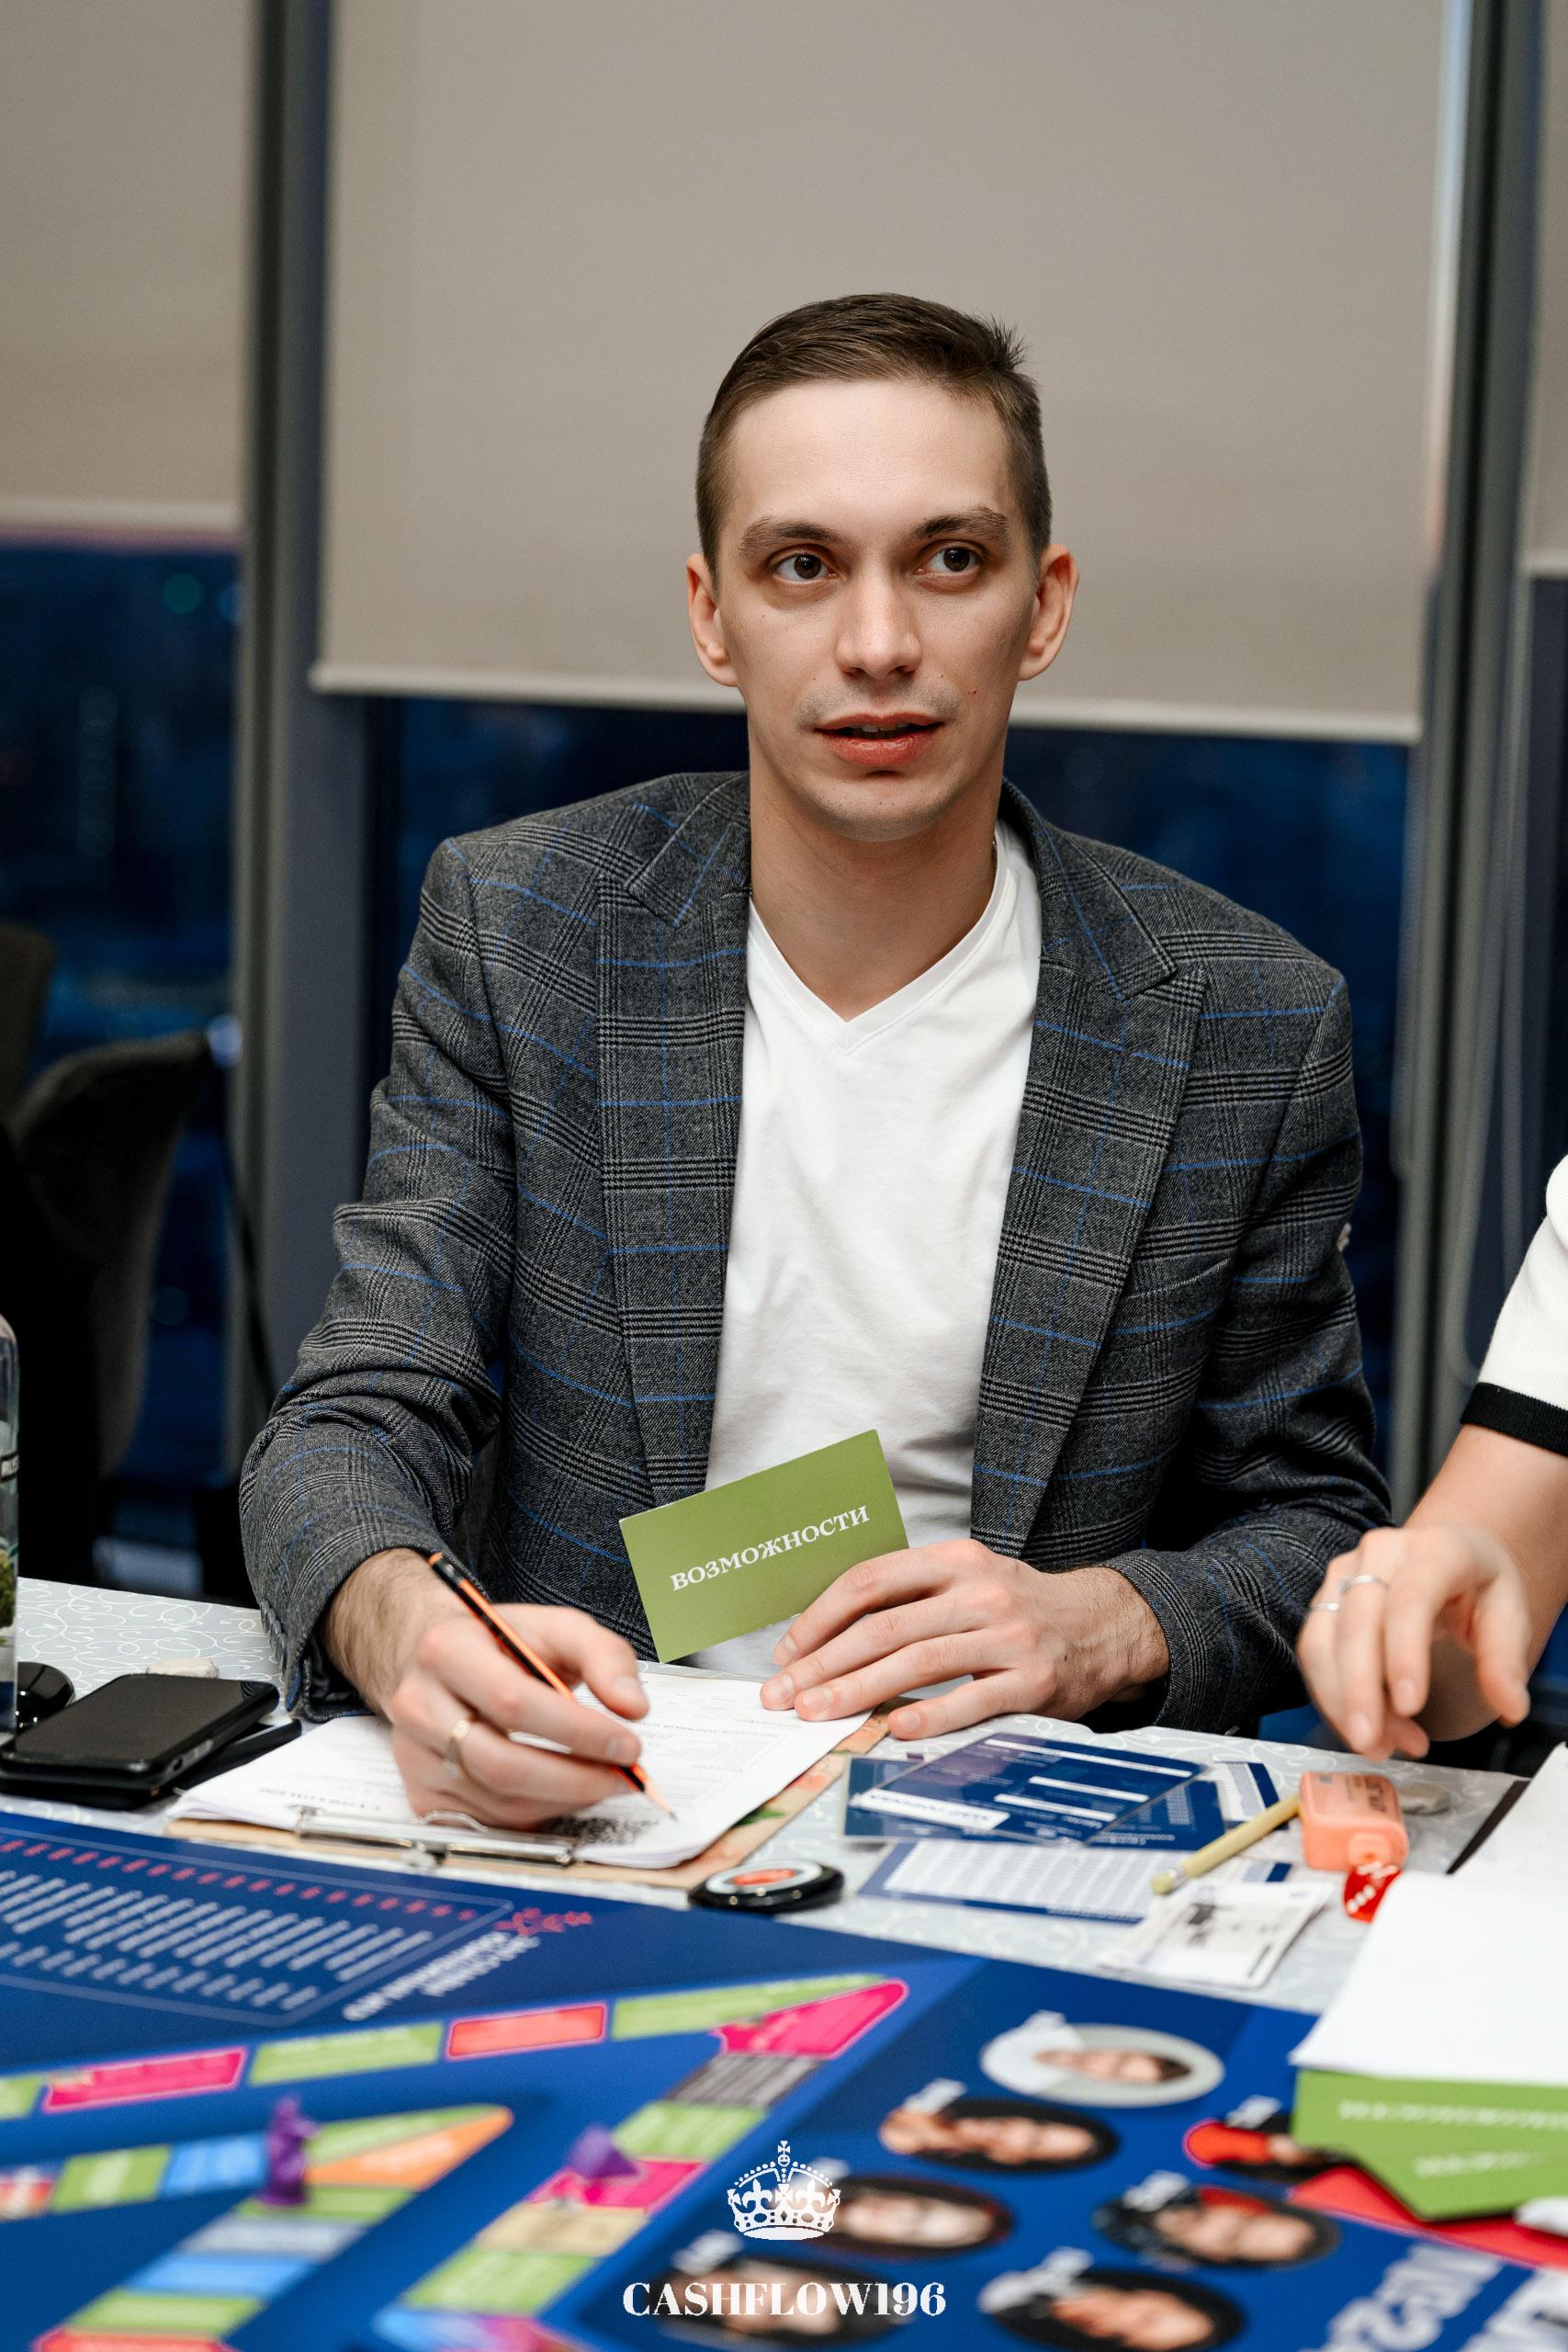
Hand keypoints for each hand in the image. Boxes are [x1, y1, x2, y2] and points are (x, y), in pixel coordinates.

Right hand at [326, 1550, 648, 1827]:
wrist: (439, 1661)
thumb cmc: (501, 1645)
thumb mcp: (558, 1628)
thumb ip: (605, 1657)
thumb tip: (633, 1706)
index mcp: (448, 1650)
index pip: (513, 1701)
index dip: (577, 1731)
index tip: (627, 1744)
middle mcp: (418, 1705)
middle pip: (501, 1763)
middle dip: (575, 1779)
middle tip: (623, 1776)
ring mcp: (413, 1756)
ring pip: (497, 1801)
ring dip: (563, 1801)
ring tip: (602, 1782)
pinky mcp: (420, 1794)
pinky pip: (487, 1822)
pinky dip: (537, 1814)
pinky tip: (564, 1793)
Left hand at [757, 1541, 1168, 1738]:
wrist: (1103, 1625)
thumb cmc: (1018, 1608)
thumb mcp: (968, 1579)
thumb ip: (909, 1599)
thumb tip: (826, 1639)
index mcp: (955, 1560)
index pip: (872, 1581)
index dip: (822, 1617)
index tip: (788, 1652)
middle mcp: (981, 1592)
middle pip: (886, 1626)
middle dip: (825, 1663)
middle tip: (785, 1694)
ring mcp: (1009, 1636)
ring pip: (919, 1662)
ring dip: (858, 1690)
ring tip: (818, 1713)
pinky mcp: (1033, 1681)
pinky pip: (972, 1700)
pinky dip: (929, 1715)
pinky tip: (893, 1728)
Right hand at [1297, 1524, 1532, 1760]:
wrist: (1448, 1554)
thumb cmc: (1477, 1584)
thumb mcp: (1510, 1612)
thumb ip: (1506, 1659)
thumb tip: (1509, 1707)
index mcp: (1436, 1549)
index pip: (1411, 1598)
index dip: (1404, 1653)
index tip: (1409, 1706)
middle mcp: (1381, 1553)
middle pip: (1357, 1621)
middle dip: (1359, 1689)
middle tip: (1374, 1743)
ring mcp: (1346, 1572)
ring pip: (1322, 1638)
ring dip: (1341, 1699)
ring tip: (1377, 1745)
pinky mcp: (1325, 1597)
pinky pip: (1312, 1652)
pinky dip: (1331, 1696)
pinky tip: (1364, 1727)